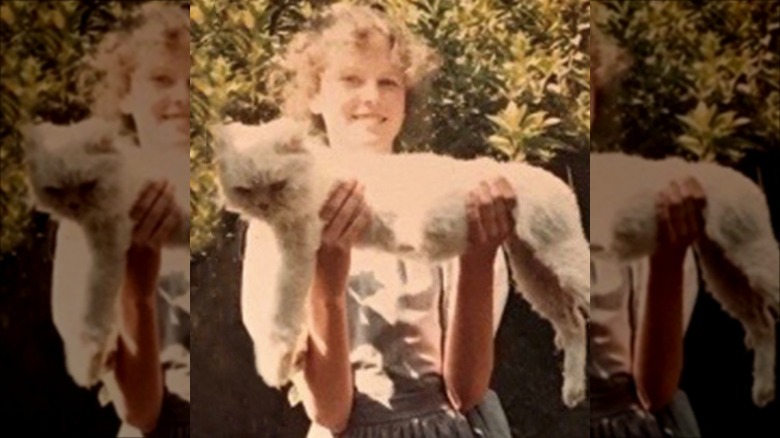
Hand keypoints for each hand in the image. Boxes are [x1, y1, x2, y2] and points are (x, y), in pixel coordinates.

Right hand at [125, 180, 183, 299]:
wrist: (134, 291)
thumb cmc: (134, 268)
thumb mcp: (130, 246)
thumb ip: (137, 232)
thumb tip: (150, 214)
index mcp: (121, 232)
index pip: (133, 208)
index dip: (144, 193)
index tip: (152, 181)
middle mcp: (129, 234)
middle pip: (145, 208)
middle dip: (157, 193)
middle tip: (166, 181)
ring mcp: (140, 242)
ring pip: (154, 217)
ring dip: (165, 201)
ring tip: (172, 190)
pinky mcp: (151, 250)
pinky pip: (162, 231)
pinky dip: (170, 219)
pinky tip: (177, 210)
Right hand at [314, 180, 371, 297]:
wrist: (323, 292)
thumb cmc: (320, 270)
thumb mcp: (315, 248)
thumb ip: (322, 233)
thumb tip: (335, 215)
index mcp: (309, 232)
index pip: (321, 207)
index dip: (332, 193)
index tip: (340, 180)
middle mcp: (318, 234)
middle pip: (334, 207)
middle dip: (346, 192)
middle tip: (356, 179)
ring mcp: (330, 242)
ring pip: (345, 215)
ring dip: (356, 200)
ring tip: (363, 189)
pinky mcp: (341, 250)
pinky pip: (353, 229)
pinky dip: (361, 217)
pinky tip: (367, 208)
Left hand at [462, 177, 516, 263]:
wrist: (477, 271)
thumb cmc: (484, 245)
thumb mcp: (496, 230)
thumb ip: (496, 214)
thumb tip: (490, 188)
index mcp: (509, 226)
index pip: (512, 201)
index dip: (506, 186)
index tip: (499, 175)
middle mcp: (502, 230)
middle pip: (500, 201)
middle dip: (492, 186)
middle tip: (483, 177)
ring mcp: (489, 236)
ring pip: (488, 208)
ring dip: (482, 192)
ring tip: (476, 183)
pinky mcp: (475, 241)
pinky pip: (474, 219)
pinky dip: (471, 205)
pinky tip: (468, 195)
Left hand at [654, 176, 706, 260]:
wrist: (667, 271)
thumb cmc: (675, 246)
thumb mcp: (687, 231)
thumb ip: (687, 216)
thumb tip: (682, 192)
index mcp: (700, 227)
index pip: (703, 202)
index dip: (696, 186)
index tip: (690, 175)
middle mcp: (692, 231)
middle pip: (690, 202)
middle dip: (682, 186)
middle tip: (674, 176)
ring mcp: (679, 236)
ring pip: (677, 208)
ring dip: (671, 193)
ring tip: (666, 183)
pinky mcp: (666, 241)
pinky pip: (663, 219)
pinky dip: (661, 205)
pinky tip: (658, 195)